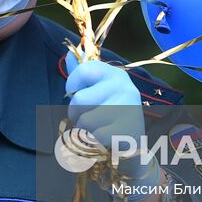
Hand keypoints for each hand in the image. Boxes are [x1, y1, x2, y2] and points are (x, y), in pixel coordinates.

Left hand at [64, 54, 157, 186]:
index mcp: (115, 74)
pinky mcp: (127, 131)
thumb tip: (68, 53)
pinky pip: (93, 137)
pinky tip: (105, 140)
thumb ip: (82, 74)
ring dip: (85, 130)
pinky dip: (94, 142)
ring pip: (85, 121)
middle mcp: (124, 87)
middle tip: (88, 118)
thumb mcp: (98, 91)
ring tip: (98, 129)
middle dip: (76, 114)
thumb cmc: (109, 116)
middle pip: (79, 99)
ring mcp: (128, 108)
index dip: (72, 85)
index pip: (82, 70)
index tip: (78, 95)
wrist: (133, 148)